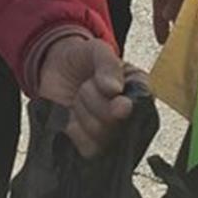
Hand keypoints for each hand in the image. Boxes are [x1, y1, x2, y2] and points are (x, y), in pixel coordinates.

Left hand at [35, 33, 136, 157]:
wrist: (56, 68)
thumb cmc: (83, 59)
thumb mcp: (96, 50)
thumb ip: (108, 64)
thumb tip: (115, 90)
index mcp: (139, 90)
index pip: (142, 104)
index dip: (122, 101)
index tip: (108, 90)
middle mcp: (131, 117)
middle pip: (118, 120)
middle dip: (93, 98)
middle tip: (86, 85)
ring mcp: (113, 135)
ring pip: (101, 134)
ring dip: (82, 112)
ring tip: (79, 98)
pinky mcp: (93, 147)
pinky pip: (88, 147)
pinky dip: (74, 130)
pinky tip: (72, 116)